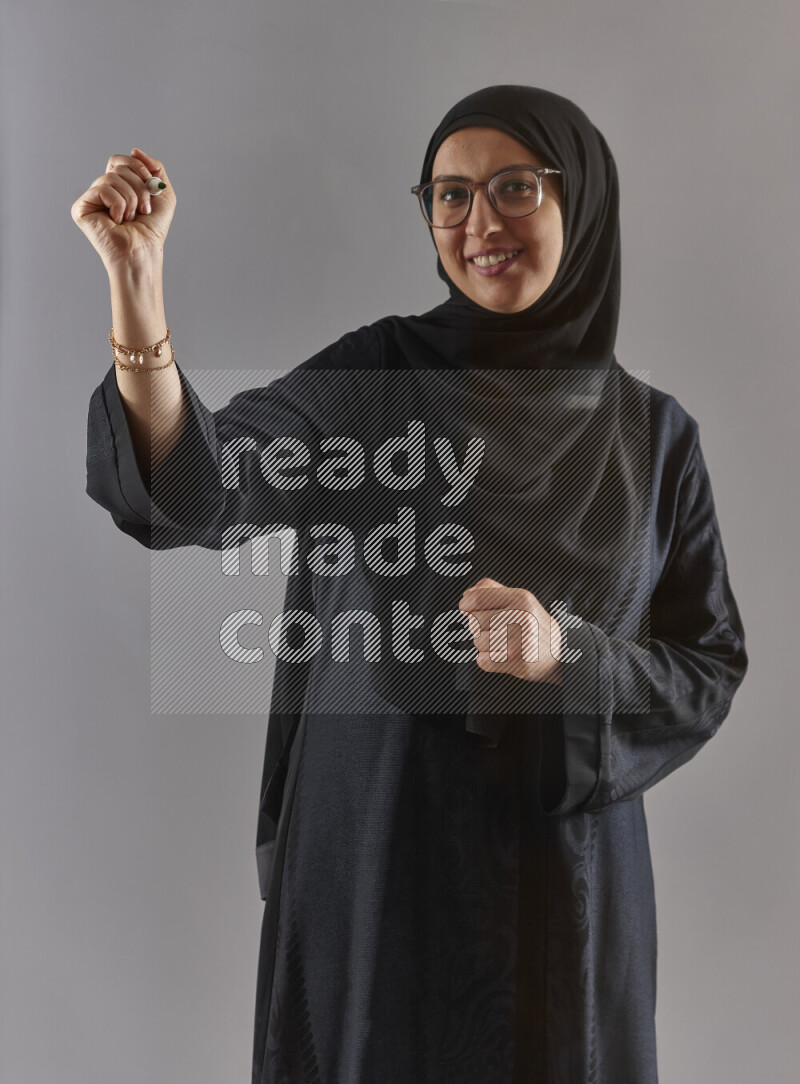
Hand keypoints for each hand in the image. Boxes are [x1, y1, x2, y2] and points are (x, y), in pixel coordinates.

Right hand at [71, 148, 175, 271]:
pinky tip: (117, 221)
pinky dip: (118, 204)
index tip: (151, 186)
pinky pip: (102, 188)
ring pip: (111, 177)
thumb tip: (134, 150)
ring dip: (131, 198)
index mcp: (118, 186)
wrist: (143, 251)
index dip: (138, 167)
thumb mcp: (164, 194)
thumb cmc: (152, 229)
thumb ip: (155, 168)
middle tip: (143, 209)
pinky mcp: (81, 208)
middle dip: (139, 186)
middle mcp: (102, 190)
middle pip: (117, 166)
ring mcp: (90, 199)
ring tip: (131, 218)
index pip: (121, 160)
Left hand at [458, 576, 562, 684]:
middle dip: (477, 626)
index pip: (475, 599)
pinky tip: (502, 655)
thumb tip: (466, 596)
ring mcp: (521, 641)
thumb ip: (489, 589)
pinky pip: (483, 661)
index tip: (467, 609)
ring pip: (477, 642)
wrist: (559, 650)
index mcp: (521, 598)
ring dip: (484, 644)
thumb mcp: (516, 597)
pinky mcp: (518, 662)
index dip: (465, 605)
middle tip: (494, 629)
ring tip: (502, 642)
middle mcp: (522, 617)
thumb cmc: (530, 621)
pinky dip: (487, 660)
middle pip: (474, 622)